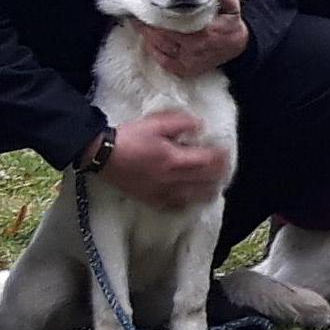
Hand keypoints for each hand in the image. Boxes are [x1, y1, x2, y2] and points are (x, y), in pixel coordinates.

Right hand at [106, 108, 232, 210]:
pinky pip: (175, 206)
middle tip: (226, 168)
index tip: (226, 151)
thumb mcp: (156, 123)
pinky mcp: (150, 199)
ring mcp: (161, 192)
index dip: (220, 157)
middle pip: (204, 181)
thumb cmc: (129, 137)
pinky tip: (192, 199)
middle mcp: (171, 179)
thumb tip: (200, 126)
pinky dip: (188, 202)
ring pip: (193, 197)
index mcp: (174, 159)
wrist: (103, 155)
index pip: (207, 162)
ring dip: (208, 190)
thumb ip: (181, 123)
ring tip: (216, 185)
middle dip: (219, 174)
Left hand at [143, 0, 249, 78]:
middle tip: (136, 15)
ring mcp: (189, 61)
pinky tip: (149, 41)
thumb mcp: (231, 6)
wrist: (239, 48)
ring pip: (160, 48)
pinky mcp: (185, 70)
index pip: (172, 23)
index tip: (145, 7)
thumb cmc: (231, 25)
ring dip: (147, 36)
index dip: (156, 15)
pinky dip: (154, 50)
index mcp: (205, 32)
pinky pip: (163, 61)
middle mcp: (195, 49)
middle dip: (147, 25)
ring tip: (139, 25)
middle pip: (162, 36)